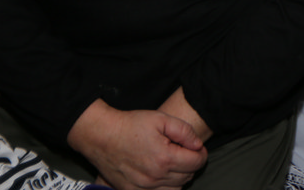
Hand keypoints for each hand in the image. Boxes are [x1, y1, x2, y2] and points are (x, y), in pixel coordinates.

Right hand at [68, 100, 206, 189]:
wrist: (102, 136)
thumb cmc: (131, 125)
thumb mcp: (161, 119)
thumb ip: (185, 131)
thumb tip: (198, 145)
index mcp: (165, 158)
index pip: (196, 163)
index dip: (201, 154)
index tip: (197, 148)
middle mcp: (155, 177)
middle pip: (187, 177)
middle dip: (191, 164)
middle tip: (184, 152)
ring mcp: (143, 187)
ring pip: (176, 189)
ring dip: (179, 177)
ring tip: (172, 162)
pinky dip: (165, 187)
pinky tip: (161, 174)